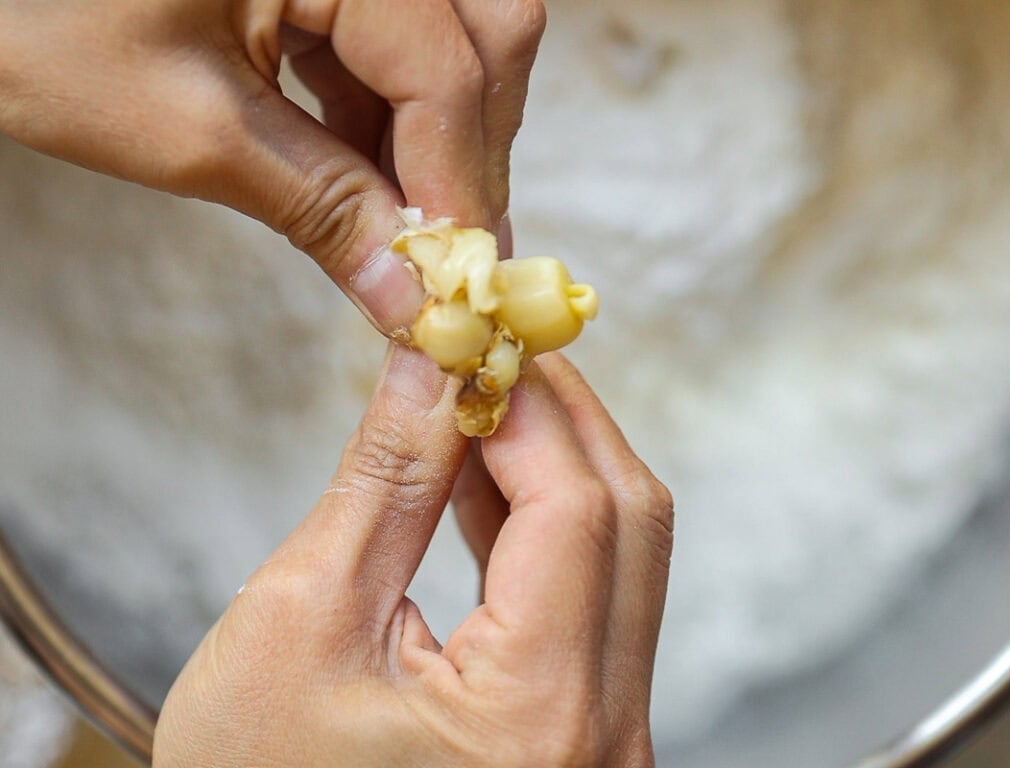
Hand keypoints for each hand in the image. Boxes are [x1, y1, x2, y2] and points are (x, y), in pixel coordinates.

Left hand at [0, 0, 543, 332]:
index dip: (459, 184)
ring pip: (456, 43)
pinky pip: (400, 43)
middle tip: (446, 254)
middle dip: (469, 154)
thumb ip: (320, 209)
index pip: (441, 68)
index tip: (459, 279)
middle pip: (484, 38)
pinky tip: (365, 176)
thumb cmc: (40, 21)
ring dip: (437, 142)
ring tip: (402, 227)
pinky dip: (393, 119)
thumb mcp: (189, 129)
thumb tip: (409, 296)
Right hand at [153, 346, 673, 766]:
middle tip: (491, 354)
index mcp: (538, 718)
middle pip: (627, 521)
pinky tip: (490, 480)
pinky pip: (593, 599)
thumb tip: (428, 368)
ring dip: (558, 464)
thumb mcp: (302, 618)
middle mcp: (602, 737)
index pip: (576, 507)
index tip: (476, 341)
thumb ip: (384, 478)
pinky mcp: (583, 734)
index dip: (528, 405)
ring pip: (624, 554)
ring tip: (481, 403)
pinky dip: (549, 527)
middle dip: (560, 419)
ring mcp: (604, 741)